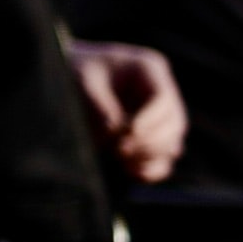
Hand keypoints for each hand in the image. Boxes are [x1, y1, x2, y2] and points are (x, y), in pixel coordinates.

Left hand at [70, 41, 185, 182]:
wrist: (68, 76)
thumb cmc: (75, 69)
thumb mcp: (81, 79)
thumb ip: (97, 104)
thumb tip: (113, 132)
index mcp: (149, 69)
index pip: (162, 99)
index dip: (150, 120)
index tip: (128, 133)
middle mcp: (160, 93)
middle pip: (174, 124)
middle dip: (151, 141)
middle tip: (121, 150)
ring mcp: (158, 117)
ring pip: (172, 143)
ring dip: (151, 156)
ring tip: (122, 160)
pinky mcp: (150, 138)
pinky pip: (163, 158)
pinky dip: (152, 168)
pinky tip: (132, 171)